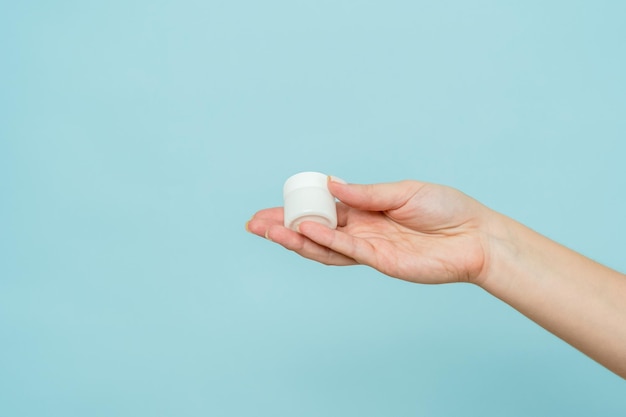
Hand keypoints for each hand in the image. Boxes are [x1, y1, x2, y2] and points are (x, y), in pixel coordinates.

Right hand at [246, 179, 493, 284]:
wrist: (476, 236)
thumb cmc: (446, 209)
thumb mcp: (403, 191)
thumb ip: (366, 193)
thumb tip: (332, 184)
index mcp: (366, 211)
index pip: (324, 211)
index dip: (298, 209)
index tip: (272, 206)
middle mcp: (363, 231)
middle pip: (316, 231)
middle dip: (285, 227)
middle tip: (254, 224)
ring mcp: (370, 249)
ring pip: (324, 246)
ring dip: (296, 238)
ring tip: (268, 230)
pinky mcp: (381, 262)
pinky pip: (347, 251)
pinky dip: (324, 241)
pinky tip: (304, 230)